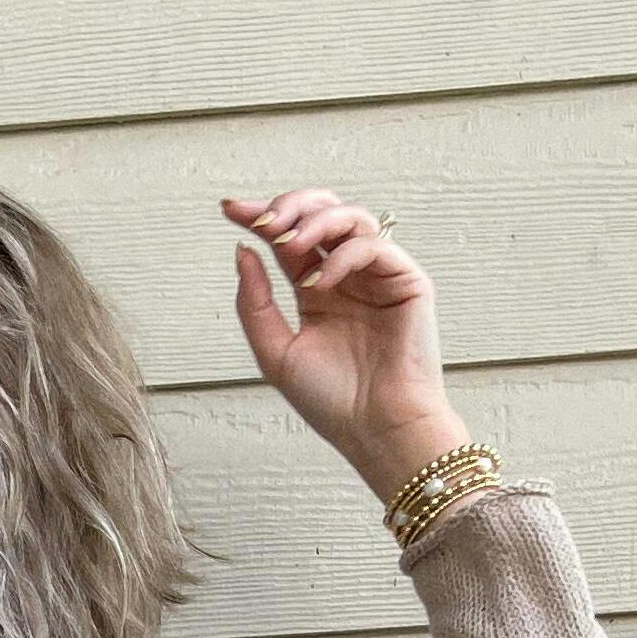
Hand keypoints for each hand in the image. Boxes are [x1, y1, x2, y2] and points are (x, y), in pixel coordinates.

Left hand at [221, 189, 460, 492]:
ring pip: (351, 217)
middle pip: (321, 213)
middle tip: (264, 220)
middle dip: (290, 206)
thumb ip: (255, 303)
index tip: (229, 209)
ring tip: (289, 243)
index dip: (260, 217)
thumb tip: (242, 249)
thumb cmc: (331, 401)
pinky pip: (375, 246)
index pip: (288, 238)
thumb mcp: (275, 352)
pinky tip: (320, 283)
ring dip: (315, 221)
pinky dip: (343, 255)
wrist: (375, 431)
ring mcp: (377, 276)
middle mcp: (346, 276)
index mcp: (316, 289)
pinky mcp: (407, 281)